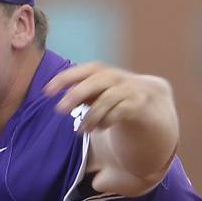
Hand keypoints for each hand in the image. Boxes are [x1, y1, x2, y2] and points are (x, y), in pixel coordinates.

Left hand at [42, 62, 172, 135]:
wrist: (154, 111)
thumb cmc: (119, 106)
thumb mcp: (99, 100)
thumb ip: (83, 98)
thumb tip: (63, 103)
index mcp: (108, 74)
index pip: (87, 70)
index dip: (66, 77)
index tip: (47, 91)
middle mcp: (121, 79)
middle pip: (98, 79)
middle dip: (76, 93)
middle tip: (59, 110)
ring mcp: (134, 91)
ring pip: (109, 97)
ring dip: (92, 115)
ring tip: (82, 130)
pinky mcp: (142, 106)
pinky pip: (123, 110)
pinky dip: (109, 119)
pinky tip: (102, 127)